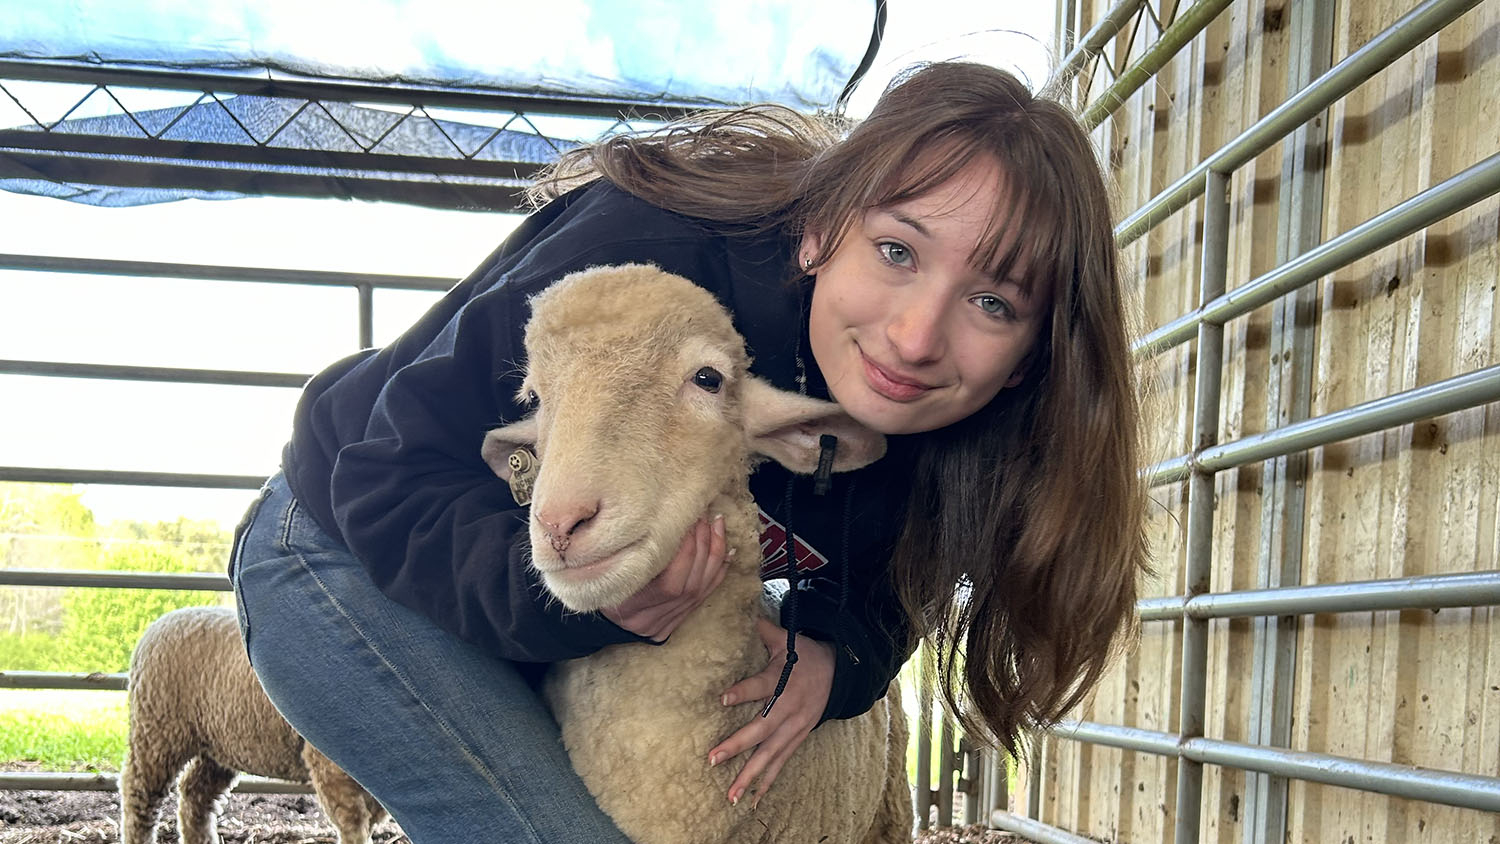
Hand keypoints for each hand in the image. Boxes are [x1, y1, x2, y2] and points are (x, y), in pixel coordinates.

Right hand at [600, 514, 728, 641]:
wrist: (601, 621)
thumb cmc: (599, 586)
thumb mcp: (603, 570)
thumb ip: (628, 554)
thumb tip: (656, 522)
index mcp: (633, 605)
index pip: (671, 580)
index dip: (685, 549)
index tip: (688, 519)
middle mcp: (654, 618)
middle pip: (691, 581)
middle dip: (702, 544)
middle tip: (703, 514)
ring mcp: (669, 620)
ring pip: (702, 587)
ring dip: (715, 552)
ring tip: (717, 524)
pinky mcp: (680, 618)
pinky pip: (706, 594)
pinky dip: (719, 571)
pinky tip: (727, 550)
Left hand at [708, 616, 833, 806]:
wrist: (840, 673)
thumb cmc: (805, 654)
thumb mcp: (787, 638)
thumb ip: (761, 629)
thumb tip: (740, 607)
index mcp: (782, 679)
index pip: (760, 685)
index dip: (742, 691)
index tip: (722, 698)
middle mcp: (788, 707)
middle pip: (761, 729)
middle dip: (737, 745)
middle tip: (713, 758)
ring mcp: (794, 727)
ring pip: (770, 754)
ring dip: (749, 775)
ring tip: (730, 794)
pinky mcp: (797, 738)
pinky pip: (780, 764)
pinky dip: (766, 783)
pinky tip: (751, 800)